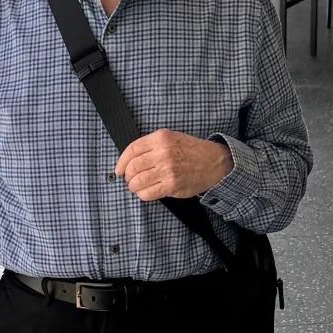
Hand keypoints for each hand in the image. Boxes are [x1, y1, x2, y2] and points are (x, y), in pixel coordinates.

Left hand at [116, 130, 233, 202]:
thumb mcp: (171, 138)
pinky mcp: (172, 186)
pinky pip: (148, 193)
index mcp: (161, 138)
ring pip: (138, 182)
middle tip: (130, 179)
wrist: (214, 162)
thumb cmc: (192, 150)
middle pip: (132, 167)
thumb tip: (130, 160)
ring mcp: (167, 170)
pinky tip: (146, 192)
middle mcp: (163, 153)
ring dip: (133, 186)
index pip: (132, 150)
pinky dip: (142, 194)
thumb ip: (152, 146)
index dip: (121, 162)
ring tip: (137, 186)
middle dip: (127, 176)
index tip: (119, 169)